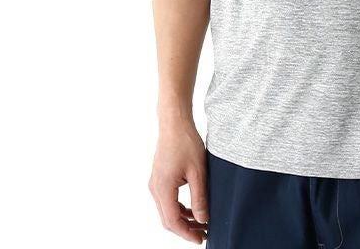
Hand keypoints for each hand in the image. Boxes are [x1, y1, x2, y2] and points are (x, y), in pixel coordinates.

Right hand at [148, 119, 209, 243]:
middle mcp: (155, 188)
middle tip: (204, 233)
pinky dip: (180, 208)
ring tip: (202, 223)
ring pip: (167, 211)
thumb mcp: (198, 171)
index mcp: (163, 188)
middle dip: (186, 229)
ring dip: (183, 219)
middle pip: (168, 219)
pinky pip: (168, 200)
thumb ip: (200, 197)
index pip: (173, 221)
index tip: (201, 239)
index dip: (187, 233)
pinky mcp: (160, 178)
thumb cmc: (186, 142)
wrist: (175, 122)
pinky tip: (193, 209)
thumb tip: (203, 219)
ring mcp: (156, 183)